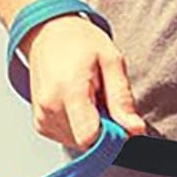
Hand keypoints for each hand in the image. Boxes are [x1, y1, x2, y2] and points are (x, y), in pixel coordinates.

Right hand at [22, 14, 146, 148]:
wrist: (48, 32)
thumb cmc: (80, 42)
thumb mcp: (111, 60)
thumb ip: (122, 99)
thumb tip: (135, 130)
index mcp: (68, 91)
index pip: (90, 138)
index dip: (111, 137)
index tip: (119, 121)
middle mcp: (50, 108)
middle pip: (87, 143)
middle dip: (103, 129)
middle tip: (103, 99)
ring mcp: (42, 119)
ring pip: (78, 143)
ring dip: (91, 127)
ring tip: (89, 98)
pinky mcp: (41, 125)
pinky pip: (68, 139)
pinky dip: (78, 127)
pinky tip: (78, 104)